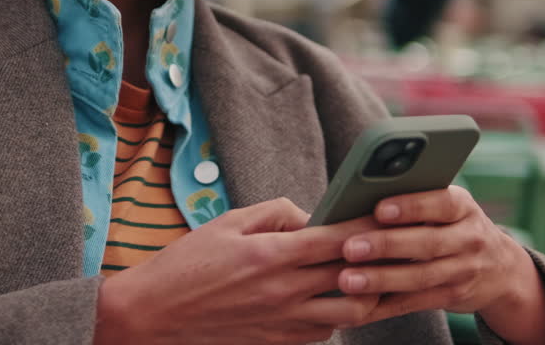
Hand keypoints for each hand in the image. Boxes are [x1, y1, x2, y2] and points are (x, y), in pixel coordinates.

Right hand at [94, 198, 380, 344]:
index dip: (369, 224)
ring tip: (368, 274)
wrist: (153, 315)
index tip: (389, 213)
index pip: (339, 238)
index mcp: (272, 255)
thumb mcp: (228, 222)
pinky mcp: (278, 342)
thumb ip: (276, 213)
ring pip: (349, 313)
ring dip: (364, 292)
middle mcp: (284, 292)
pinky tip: (332, 297)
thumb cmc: (187, 263)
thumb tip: (312, 216)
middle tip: (391, 244)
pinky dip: (337, 313)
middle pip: (355, 278)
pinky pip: (325, 332)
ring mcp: (284, 323)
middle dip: (378, 259)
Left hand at [333, 186, 544, 344]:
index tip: (380, 209)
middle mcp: (468, 239)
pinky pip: (414, 303)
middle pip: (427, 243)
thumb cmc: (454, 225)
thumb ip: (416, 200)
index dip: (411, 206)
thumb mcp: (447, 207)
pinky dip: (383, 308)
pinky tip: (355, 309)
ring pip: (420, 277)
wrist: (501, 268)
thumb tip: (360, 195)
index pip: (441, 203)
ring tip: (348, 280)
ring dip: (381, 280)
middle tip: (350, 247)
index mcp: (463, 207)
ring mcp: (463, 271)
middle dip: (386, 245)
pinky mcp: (451, 297)